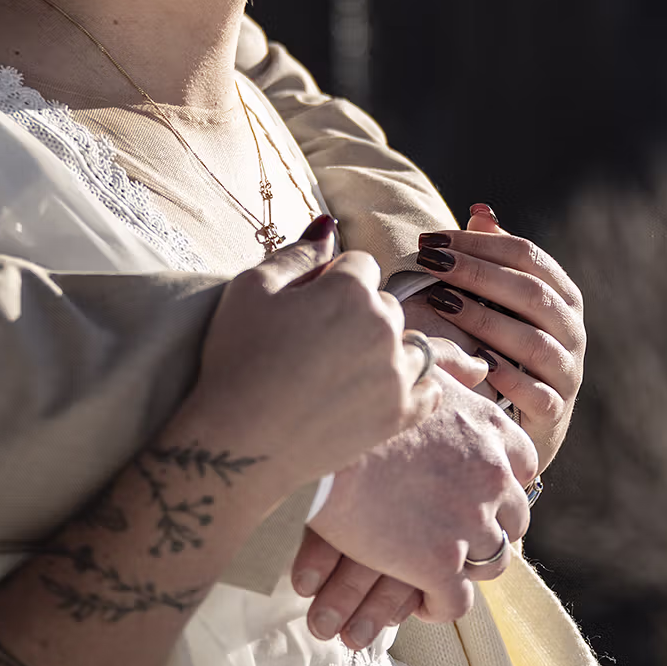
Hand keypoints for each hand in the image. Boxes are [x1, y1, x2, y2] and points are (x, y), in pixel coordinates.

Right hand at [187, 219, 439, 494]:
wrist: (237, 441)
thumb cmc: (237, 357)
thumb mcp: (253, 287)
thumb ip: (298, 252)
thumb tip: (329, 223)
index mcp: (351, 290)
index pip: (360, 264)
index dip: (332, 278)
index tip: (307, 302)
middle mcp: (384, 327)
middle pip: (386, 303)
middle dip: (359, 311)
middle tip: (318, 338)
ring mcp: (397, 375)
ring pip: (410, 342)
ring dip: (385, 347)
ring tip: (344, 366)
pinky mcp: (399, 416)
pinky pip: (429, 388)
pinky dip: (412, 383)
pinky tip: (383, 385)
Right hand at [290, 336, 492, 644]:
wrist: (309, 432)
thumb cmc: (355, 391)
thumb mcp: (413, 363)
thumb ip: (453, 362)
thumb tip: (482, 365)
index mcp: (488, 425)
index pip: (522, 463)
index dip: (501, 479)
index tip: (475, 488)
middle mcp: (490, 473)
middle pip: (514, 517)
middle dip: (489, 526)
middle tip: (456, 532)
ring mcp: (468, 522)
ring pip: (493, 561)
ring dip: (467, 566)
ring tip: (437, 567)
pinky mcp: (439, 565)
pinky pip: (457, 602)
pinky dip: (439, 604)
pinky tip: (417, 596)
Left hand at [416, 203, 585, 471]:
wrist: (523, 419)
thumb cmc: (505, 345)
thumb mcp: (501, 301)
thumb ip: (494, 256)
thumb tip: (480, 210)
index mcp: (561, 294)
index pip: (526, 254)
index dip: (478, 243)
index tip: (430, 240)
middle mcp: (571, 329)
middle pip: (529, 292)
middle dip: (476, 273)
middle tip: (431, 264)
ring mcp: (567, 371)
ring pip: (533, 341)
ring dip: (483, 319)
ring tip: (441, 303)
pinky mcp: (555, 411)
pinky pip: (536, 392)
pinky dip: (507, 376)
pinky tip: (476, 362)